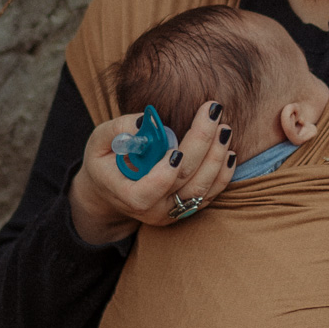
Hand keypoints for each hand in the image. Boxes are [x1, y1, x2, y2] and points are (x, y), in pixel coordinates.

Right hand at [69, 101, 237, 243]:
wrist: (113, 190)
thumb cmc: (105, 160)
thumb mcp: (99, 142)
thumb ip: (118, 130)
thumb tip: (145, 121)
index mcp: (127, 196)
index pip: (146, 193)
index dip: (163, 175)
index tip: (177, 150)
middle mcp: (154, 210)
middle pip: (184, 181)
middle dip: (202, 146)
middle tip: (213, 114)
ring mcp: (174, 213)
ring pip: (202, 190)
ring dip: (217, 158)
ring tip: (224, 129)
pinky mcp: (188, 209)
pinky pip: (211, 194)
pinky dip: (223, 173)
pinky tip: (228, 150)